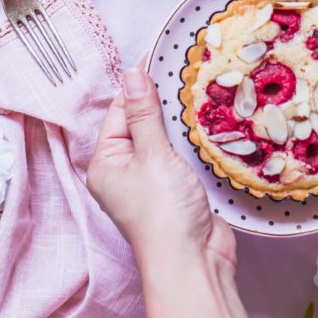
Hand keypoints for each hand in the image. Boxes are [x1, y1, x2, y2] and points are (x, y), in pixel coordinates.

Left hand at [87, 67, 260, 317]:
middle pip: (143, 122)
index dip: (140, 85)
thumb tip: (131, 73)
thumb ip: (144, 113)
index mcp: (106, 162)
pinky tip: (210, 120)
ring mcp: (153, 181)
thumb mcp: (152, 155)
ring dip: (181, 120)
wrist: (194, 262)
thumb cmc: (164, 212)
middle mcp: (125, 171)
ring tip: (201, 88)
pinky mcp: (179, 188)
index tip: (161, 55)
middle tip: (186, 68)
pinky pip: (183, 154)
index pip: (120, 111)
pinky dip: (193, 139)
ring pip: (165, 138)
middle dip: (163, 100)